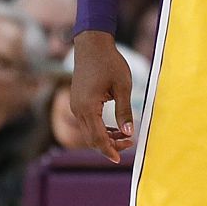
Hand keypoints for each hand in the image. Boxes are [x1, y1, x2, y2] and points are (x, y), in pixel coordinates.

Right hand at [69, 31, 133, 162]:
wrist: (92, 46)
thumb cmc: (110, 63)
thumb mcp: (123, 86)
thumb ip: (124, 111)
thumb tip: (128, 133)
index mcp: (88, 108)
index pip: (97, 138)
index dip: (109, 150)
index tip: (120, 159)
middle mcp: (78, 110)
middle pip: (92, 138)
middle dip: (110, 145)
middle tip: (130, 145)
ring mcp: (76, 106)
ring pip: (89, 131)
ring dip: (106, 137)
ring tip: (126, 137)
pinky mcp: (78, 102)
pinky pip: (88, 122)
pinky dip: (101, 128)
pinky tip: (115, 128)